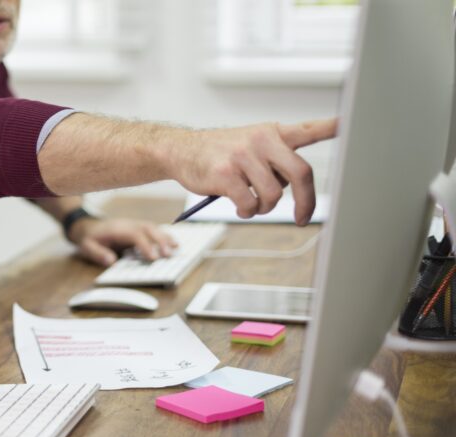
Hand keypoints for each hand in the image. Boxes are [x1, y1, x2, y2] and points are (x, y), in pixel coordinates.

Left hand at [68, 216, 176, 265]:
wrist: (88, 226)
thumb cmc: (89, 238)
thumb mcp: (86, 246)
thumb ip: (97, 253)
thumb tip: (111, 260)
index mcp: (117, 229)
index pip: (134, 235)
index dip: (145, 246)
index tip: (153, 258)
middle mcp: (128, 224)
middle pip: (148, 229)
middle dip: (160, 241)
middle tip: (169, 255)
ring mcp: (134, 224)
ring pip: (153, 228)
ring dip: (165, 237)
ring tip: (176, 248)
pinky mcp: (138, 228)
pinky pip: (153, 230)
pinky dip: (164, 236)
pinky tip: (173, 244)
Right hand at [173, 118, 336, 224]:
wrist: (181, 150)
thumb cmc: (220, 152)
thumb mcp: (251, 143)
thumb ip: (276, 158)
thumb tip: (297, 189)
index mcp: (272, 133)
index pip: (309, 129)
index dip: (333, 127)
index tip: (351, 122)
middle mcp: (261, 140)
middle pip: (301, 173)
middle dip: (306, 202)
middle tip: (302, 217)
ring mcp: (243, 156)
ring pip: (273, 195)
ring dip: (264, 207)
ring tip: (251, 203)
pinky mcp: (226, 174)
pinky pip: (249, 204)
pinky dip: (246, 211)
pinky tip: (238, 205)